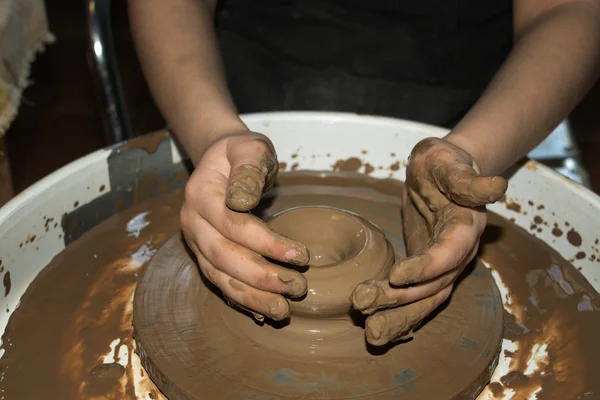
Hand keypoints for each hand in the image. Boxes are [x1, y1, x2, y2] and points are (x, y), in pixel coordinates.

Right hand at [181, 131, 309, 320]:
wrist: (220, 159)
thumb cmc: (239, 152)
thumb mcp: (248, 147)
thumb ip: (248, 169)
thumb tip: (242, 201)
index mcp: (200, 195)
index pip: (234, 225)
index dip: (267, 243)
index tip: (302, 256)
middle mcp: (192, 222)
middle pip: (224, 257)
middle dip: (262, 277)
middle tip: (298, 287)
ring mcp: (196, 242)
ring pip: (219, 277)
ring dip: (252, 297)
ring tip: (283, 311)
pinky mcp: (204, 255)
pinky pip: (220, 282)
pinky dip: (241, 299)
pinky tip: (264, 311)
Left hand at [351, 137, 506, 345]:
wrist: (440, 173)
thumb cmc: (443, 164)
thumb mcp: (450, 164)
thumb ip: (469, 180)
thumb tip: (497, 186)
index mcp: (464, 228)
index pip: (448, 254)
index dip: (426, 267)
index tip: (395, 275)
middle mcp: (457, 254)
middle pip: (433, 286)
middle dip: (400, 301)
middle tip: (365, 308)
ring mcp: (442, 266)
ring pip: (424, 300)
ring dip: (397, 316)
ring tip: (370, 333)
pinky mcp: (425, 271)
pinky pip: (413, 296)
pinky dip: (396, 312)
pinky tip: (374, 324)